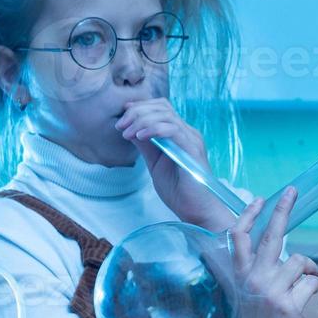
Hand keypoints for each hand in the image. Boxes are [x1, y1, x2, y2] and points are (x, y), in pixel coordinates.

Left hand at [116, 98, 233, 231]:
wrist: (196, 211)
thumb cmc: (179, 191)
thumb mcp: (154, 163)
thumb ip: (145, 145)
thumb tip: (130, 128)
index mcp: (180, 135)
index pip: (162, 108)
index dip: (141, 107)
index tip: (122, 116)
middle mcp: (188, 133)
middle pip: (162, 107)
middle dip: (137, 111)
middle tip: (120, 126)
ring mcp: (191, 140)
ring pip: (166, 115)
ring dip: (141, 120)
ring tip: (126, 133)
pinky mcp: (192, 149)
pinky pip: (172, 130)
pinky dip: (153, 129)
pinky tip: (139, 137)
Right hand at [229, 188, 317, 317]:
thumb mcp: (250, 293)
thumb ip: (261, 271)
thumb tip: (288, 254)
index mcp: (242, 274)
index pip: (240, 236)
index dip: (249, 215)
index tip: (259, 199)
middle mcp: (254, 278)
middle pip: (271, 236)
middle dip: (282, 209)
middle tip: (292, 191)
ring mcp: (270, 291)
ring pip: (301, 262)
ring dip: (309, 272)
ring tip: (303, 288)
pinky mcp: (288, 305)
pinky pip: (313, 282)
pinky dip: (314, 289)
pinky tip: (304, 302)